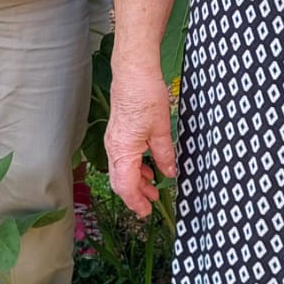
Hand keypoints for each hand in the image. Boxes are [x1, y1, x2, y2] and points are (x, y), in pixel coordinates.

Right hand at [104, 61, 176, 217]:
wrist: (133, 71)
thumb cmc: (144, 95)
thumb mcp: (161, 130)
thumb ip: (164, 155)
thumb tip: (169, 172)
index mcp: (123, 151)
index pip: (126, 186)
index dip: (136, 202)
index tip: (146, 211)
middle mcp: (114, 147)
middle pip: (120, 181)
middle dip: (136, 195)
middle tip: (151, 204)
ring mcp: (114, 139)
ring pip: (121, 170)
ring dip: (136, 181)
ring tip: (153, 187)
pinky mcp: (118, 131)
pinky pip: (123, 157)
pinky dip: (134, 167)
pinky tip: (148, 166)